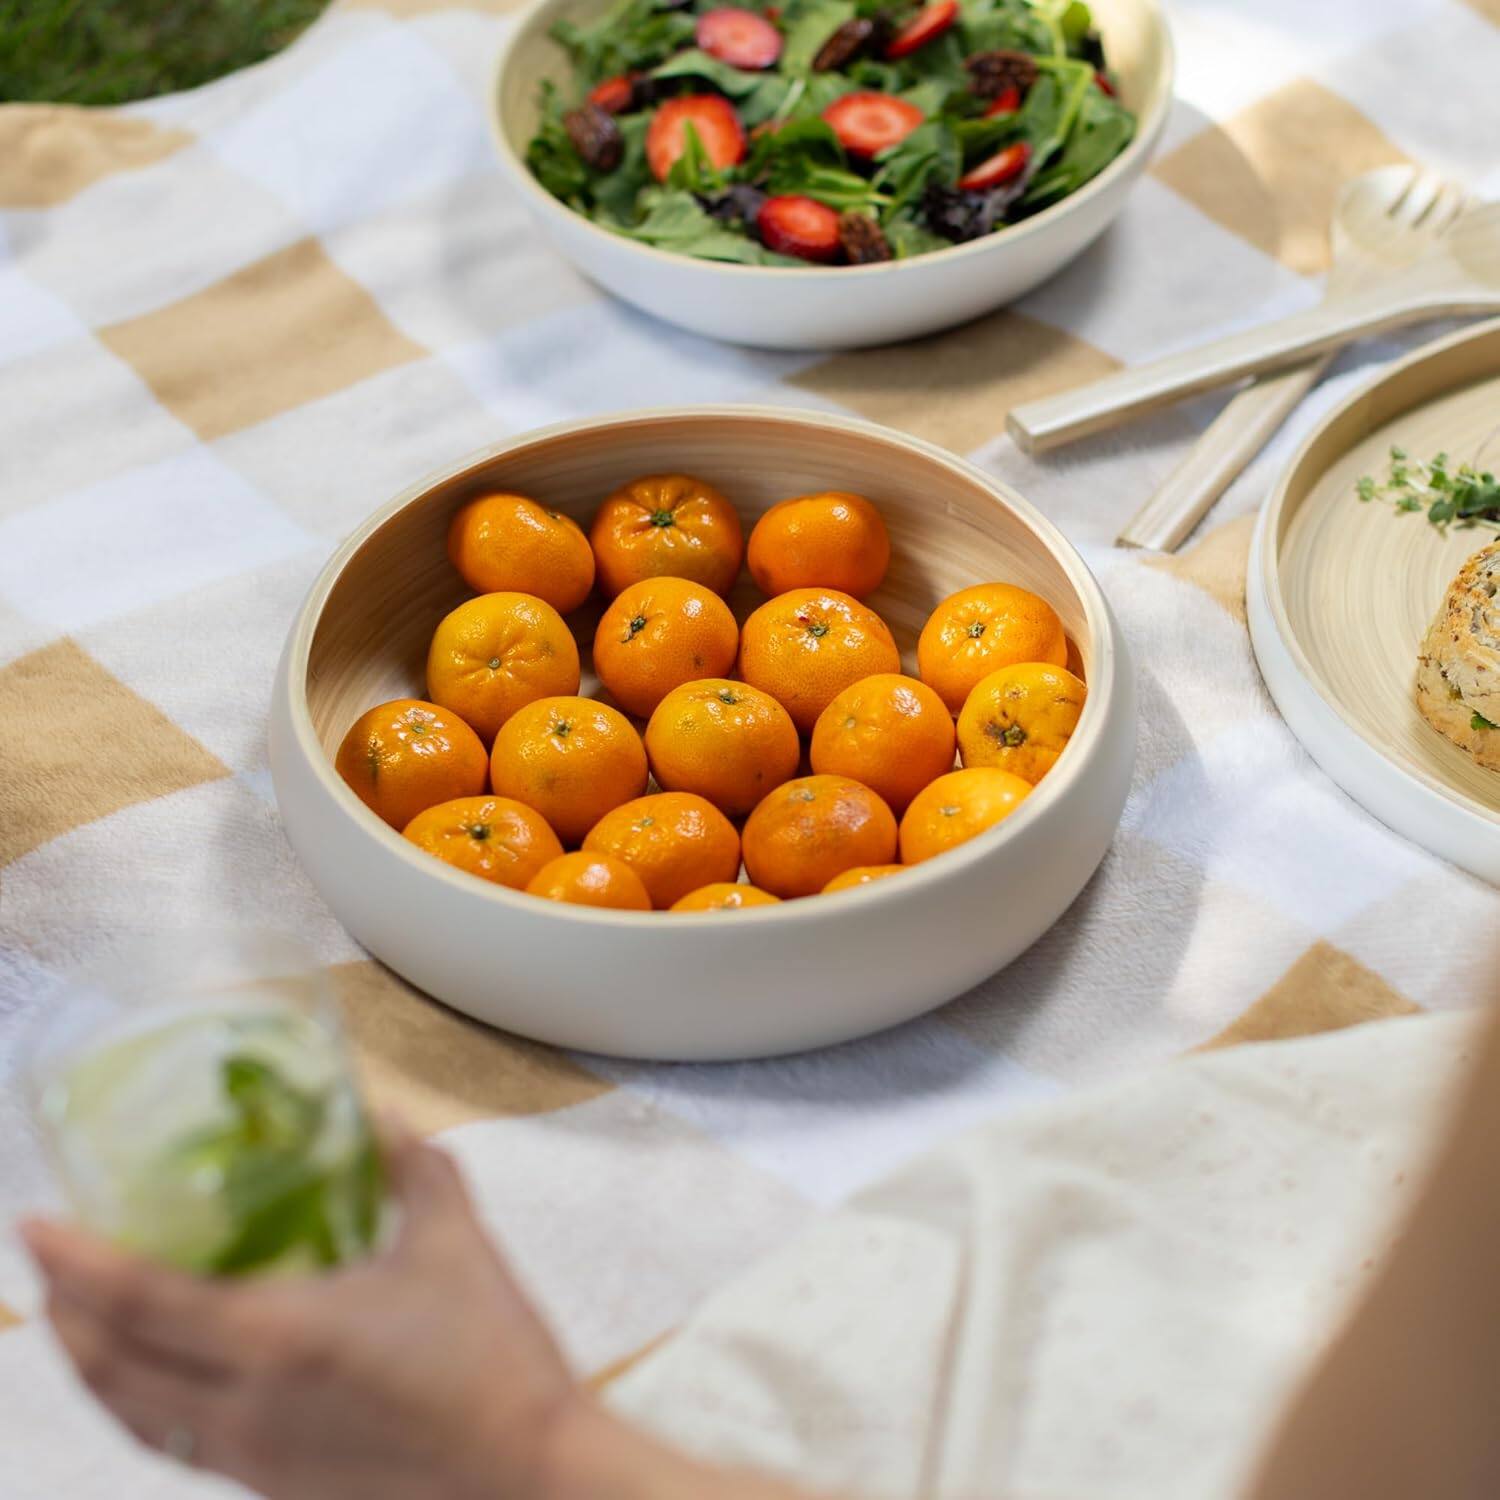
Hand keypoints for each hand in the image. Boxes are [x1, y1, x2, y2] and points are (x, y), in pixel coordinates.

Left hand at [23, 1133, 575, 1499]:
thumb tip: (379, 1116)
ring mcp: (253, 1456)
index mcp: (280, 1339)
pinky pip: (172, 1442)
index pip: (139, 1302)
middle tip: (47, 1258)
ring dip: (89, 1363)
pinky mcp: (273, 1485)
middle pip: (111, 1366)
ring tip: (77, 1317)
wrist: (524, 1478)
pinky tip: (156, 1375)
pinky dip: (137, 1400)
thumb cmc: (492, 1361)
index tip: (33, 1223)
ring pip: (131, 1414)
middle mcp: (245, 1406)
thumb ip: (413, 1167)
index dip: (74, 1263)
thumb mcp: (455, 1243)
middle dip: (63, 1311)